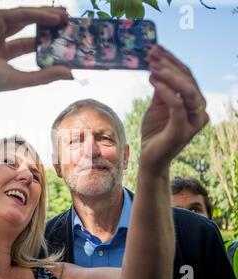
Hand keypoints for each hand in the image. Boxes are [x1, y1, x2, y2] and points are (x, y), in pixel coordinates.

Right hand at [0, 7, 72, 106]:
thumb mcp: (20, 78)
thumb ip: (44, 75)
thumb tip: (70, 73)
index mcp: (2, 54)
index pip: (29, 45)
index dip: (47, 43)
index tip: (64, 42)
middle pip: (29, 29)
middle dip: (48, 26)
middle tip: (68, 25)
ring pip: (26, 18)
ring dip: (46, 16)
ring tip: (65, 17)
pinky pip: (19, 13)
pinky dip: (37, 14)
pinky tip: (54, 17)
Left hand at [140, 45, 208, 171]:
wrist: (150, 158)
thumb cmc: (155, 131)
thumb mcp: (157, 106)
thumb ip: (162, 89)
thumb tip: (158, 65)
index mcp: (195, 103)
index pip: (187, 76)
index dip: (172, 61)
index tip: (155, 49)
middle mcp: (199, 111)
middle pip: (189, 80)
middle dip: (170, 64)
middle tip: (152, 54)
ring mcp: (193, 122)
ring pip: (188, 91)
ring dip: (169, 75)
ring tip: (152, 65)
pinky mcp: (183, 131)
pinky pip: (177, 106)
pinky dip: (166, 91)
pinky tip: (153, 80)